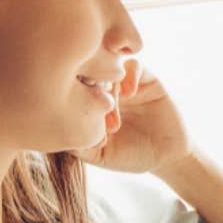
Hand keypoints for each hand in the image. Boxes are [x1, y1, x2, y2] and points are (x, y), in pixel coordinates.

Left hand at [72, 58, 193, 173]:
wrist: (166, 157)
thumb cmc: (131, 156)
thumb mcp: (101, 155)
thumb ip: (81, 146)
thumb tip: (57, 133)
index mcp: (93, 105)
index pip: (75, 88)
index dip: (74, 96)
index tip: (81, 116)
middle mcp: (109, 91)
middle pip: (90, 73)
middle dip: (91, 89)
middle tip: (98, 110)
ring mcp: (127, 83)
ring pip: (110, 67)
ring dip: (109, 85)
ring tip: (113, 107)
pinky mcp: (147, 80)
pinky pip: (134, 65)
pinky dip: (129, 75)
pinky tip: (130, 94)